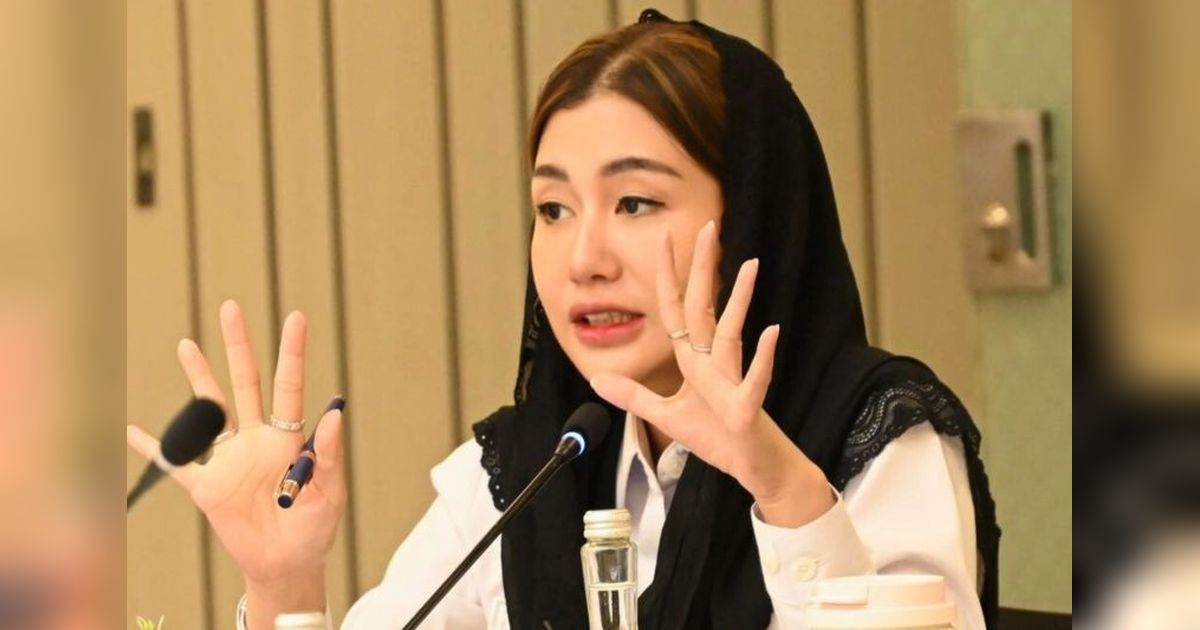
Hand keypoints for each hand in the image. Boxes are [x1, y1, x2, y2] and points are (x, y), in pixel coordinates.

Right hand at [126, 301, 346, 592]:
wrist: (286, 563)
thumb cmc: (314, 527)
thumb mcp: (330, 492)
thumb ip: (329, 454)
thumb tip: (335, 411)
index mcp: (289, 437)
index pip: (289, 386)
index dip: (292, 353)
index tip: (296, 317)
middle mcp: (257, 439)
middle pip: (246, 382)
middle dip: (239, 345)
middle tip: (232, 307)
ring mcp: (229, 459)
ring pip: (211, 409)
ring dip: (199, 378)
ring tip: (186, 344)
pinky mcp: (206, 486)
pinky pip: (174, 463)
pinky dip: (152, 447)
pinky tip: (130, 430)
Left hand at [589, 222, 832, 526]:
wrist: (752, 466)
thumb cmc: (717, 437)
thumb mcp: (665, 415)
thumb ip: (634, 395)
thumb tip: (596, 378)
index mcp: (693, 360)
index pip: (677, 309)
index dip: (668, 276)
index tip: (665, 237)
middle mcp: (713, 362)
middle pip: (704, 307)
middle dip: (703, 268)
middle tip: (709, 227)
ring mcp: (731, 380)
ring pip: (733, 333)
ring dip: (740, 299)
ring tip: (751, 265)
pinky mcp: (746, 406)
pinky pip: (755, 378)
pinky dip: (762, 357)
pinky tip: (771, 331)